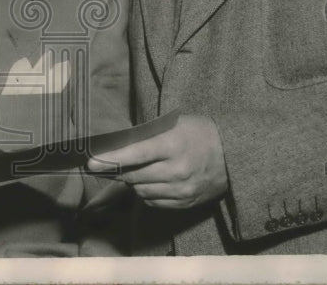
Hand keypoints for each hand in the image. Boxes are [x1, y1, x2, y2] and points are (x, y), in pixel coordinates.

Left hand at [87, 114, 227, 208]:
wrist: (235, 155)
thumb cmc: (200, 132)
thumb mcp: (175, 123)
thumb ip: (147, 135)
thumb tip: (115, 145)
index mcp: (173, 144)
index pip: (136, 154)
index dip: (111, 160)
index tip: (91, 163)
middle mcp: (177, 170)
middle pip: (134, 176)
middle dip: (119, 171)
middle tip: (108, 164)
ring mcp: (182, 190)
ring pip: (141, 191)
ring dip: (134, 182)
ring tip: (139, 170)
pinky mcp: (185, 203)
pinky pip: (154, 203)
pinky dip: (147, 193)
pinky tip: (153, 181)